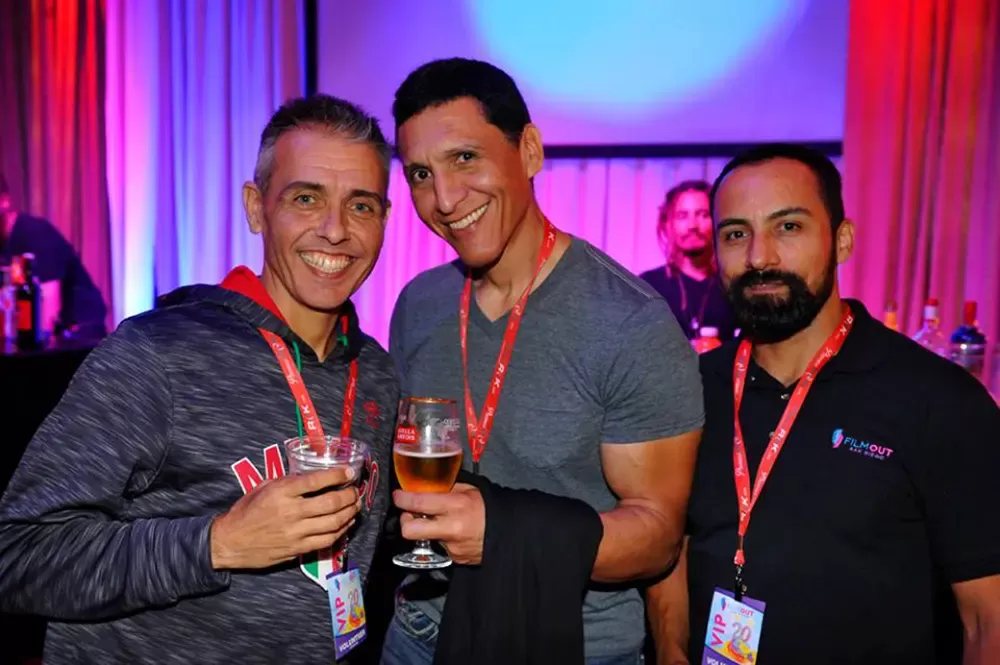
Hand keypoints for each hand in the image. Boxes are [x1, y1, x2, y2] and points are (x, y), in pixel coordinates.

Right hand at [211, 467, 359, 569]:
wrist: (230, 542)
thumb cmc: (246, 511)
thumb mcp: (264, 487)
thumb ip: (288, 482)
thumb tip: (314, 477)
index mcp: (281, 492)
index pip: (316, 481)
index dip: (337, 476)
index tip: (349, 472)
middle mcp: (291, 512)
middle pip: (331, 503)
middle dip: (349, 495)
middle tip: (355, 490)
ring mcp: (296, 532)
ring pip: (333, 523)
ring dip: (350, 513)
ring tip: (355, 505)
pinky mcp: (298, 548)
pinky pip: (327, 540)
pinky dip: (341, 531)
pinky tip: (346, 523)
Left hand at [394, 483, 484, 564]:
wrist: (510, 533)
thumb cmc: (490, 508)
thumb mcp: (469, 490)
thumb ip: (446, 488)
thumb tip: (427, 486)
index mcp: (455, 506)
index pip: (418, 502)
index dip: (402, 499)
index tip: (398, 496)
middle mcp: (450, 528)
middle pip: (410, 530)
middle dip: (405, 521)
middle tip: (410, 514)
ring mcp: (451, 547)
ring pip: (424, 539)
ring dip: (427, 530)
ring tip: (441, 522)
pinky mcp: (454, 559)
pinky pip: (439, 548)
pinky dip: (442, 540)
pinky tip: (454, 533)